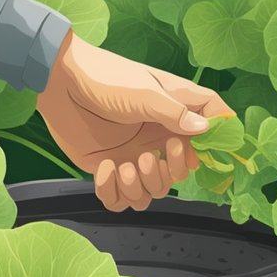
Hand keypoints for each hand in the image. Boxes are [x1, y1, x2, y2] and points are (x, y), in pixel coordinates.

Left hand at [37, 33, 232, 210]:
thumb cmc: (106, 78)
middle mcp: (159, 137)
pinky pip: (121, 198)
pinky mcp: (109, 168)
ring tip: (126, 167)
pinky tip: (104, 168)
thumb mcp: (146, 93)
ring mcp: (135, 155)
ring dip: (142, 187)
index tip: (207, 155)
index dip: (216, 141)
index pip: (212, 125)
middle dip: (170, 174)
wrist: (59, 84)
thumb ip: (176, 114)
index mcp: (176, 112)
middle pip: (181, 173)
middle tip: (153, 158)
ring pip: (153, 191)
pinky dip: (113, 192)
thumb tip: (205, 130)